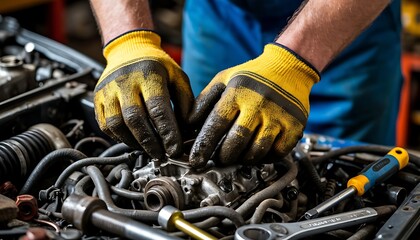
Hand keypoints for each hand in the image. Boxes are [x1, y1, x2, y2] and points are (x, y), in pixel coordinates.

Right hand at [94, 30, 192, 158]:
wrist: (129, 50)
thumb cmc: (157, 66)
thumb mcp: (178, 77)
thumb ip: (186, 102)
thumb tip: (188, 130)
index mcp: (149, 74)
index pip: (158, 108)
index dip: (167, 132)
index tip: (175, 148)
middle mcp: (124, 81)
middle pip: (135, 119)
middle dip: (150, 142)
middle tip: (162, 155)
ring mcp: (108, 90)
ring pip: (117, 125)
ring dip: (134, 143)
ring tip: (149, 150)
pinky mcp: (98, 98)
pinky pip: (105, 125)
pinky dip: (120, 138)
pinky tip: (134, 141)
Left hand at [189, 44, 319, 166]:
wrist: (289, 67)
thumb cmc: (251, 76)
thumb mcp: (224, 79)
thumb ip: (205, 100)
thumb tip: (189, 124)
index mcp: (238, 92)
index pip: (216, 124)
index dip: (204, 145)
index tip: (196, 159)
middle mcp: (259, 104)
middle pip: (236, 141)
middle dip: (223, 156)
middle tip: (219, 159)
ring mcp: (279, 116)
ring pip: (257, 150)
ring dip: (243, 159)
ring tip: (237, 156)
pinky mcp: (294, 126)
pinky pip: (277, 152)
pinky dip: (265, 158)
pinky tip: (258, 152)